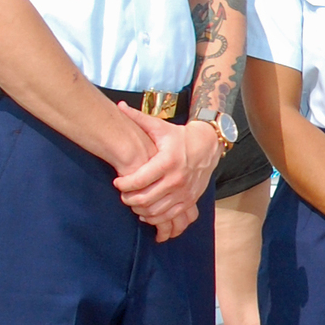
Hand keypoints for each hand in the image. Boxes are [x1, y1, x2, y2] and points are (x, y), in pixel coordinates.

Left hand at [112, 110, 220, 239]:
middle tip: (122, 194)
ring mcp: (184, 192)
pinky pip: (169, 216)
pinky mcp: (190, 200)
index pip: (139, 180)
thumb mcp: (160, 127)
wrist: (208, 146)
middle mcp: (177, 179)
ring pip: (156, 210)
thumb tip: (119, 106)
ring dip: (140, 209)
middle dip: (129, 199)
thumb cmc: (179, 137)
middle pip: (145, 198)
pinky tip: (146, 212)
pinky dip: (155, 217)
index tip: (117, 182)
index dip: (124, 184)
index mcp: (167, 161)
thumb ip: (139, 118)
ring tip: (132, 202)